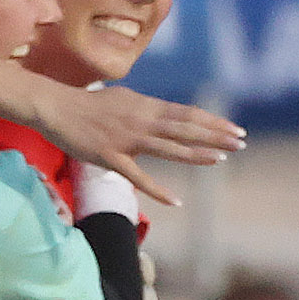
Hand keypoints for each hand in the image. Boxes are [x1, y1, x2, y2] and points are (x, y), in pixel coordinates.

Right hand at [24, 81, 242, 209]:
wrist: (56, 108)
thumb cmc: (87, 103)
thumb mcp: (123, 99)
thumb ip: (145, 109)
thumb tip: (162, 114)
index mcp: (147, 107)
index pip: (188, 114)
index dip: (213, 122)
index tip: (235, 129)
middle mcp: (142, 122)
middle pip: (186, 129)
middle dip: (216, 136)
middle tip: (241, 143)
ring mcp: (127, 140)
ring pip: (169, 149)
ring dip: (197, 155)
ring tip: (221, 160)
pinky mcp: (110, 158)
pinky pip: (138, 177)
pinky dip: (158, 189)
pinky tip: (176, 200)